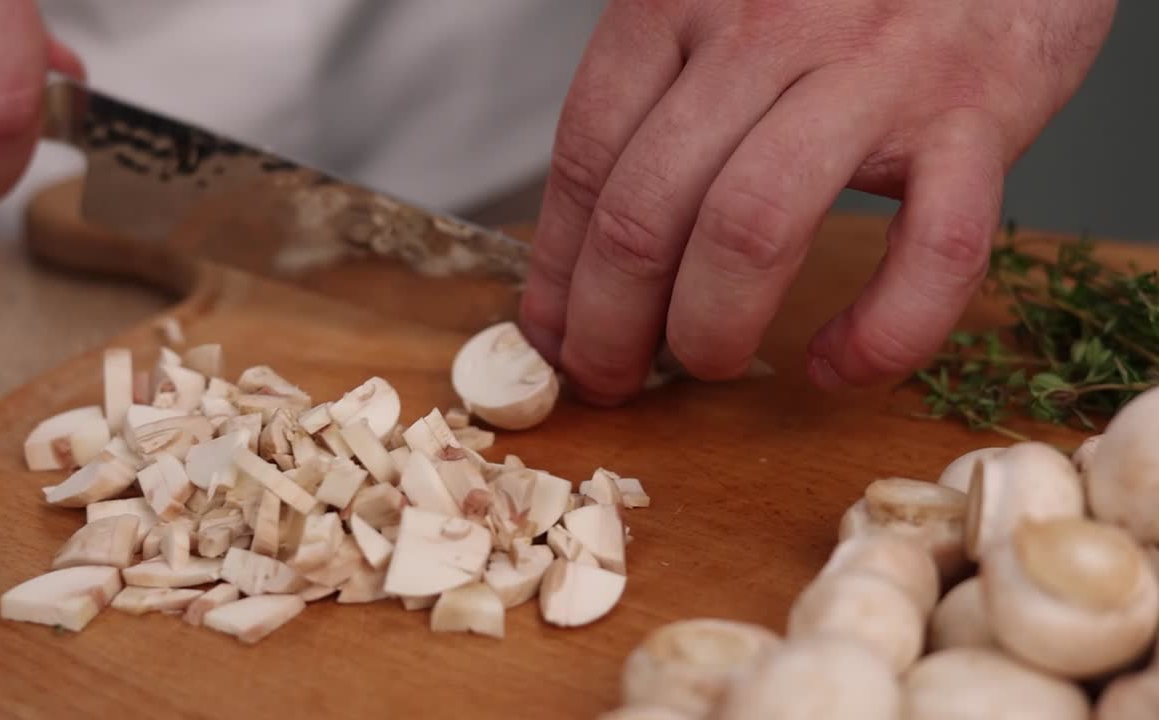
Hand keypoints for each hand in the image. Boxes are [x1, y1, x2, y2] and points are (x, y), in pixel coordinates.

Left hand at [519, 0, 1115, 403]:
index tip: (552, 334)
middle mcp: (767, 30)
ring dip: (711, 328)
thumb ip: (661, 105)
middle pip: (647, 209)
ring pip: (752, 229)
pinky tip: (839, 363)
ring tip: (708, 364)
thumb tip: (587, 252)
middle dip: (608, 324)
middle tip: (607, 376)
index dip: (557, 268)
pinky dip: (881, 332)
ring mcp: (875, 70)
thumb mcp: (725, 9)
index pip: (587, 157)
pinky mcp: (978, 111)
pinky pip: (930, 249)